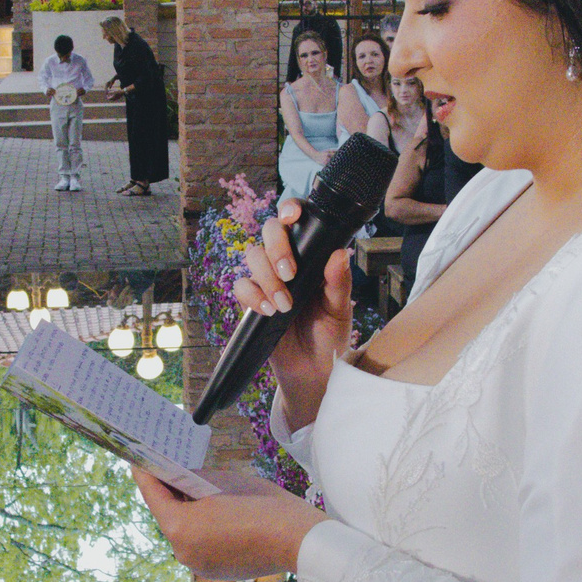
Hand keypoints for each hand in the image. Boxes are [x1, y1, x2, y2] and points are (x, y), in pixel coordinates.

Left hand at [133, 466, 323, 581]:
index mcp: (180, 527)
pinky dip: (201, 527)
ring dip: (185, 510)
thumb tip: (183, 478)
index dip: (146, 473)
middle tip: (166, 468)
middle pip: (167, 514)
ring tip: (190, 488)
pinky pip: (199, 543)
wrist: (298, 539)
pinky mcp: (214, 570)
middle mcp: (182, 550)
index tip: (139, 459)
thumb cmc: (264, 506)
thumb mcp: (224, 482)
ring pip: (183, 530)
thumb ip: (196, 479)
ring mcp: (198, 564)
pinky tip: (210, 512)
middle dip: (168, 492)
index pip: (153, 494)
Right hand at [235, 199, 354, 425]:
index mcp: (311, 256)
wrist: (313, 371)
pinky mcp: (252, 301)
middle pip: (269, 231)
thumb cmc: (330, 336)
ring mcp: (267, 280)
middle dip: (277, 248)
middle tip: (290, 273)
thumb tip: (339, 253)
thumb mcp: (340, 310)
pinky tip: (269, 311)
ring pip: (252, 256)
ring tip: (285, 304)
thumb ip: (338, 283)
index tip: (292, 217)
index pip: (297, 222)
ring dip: (267, 277)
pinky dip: (253, 296)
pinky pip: (240, 285)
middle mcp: (287, 262)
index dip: (290, 209)